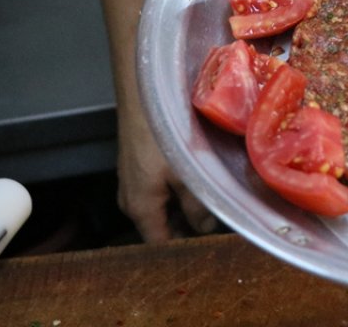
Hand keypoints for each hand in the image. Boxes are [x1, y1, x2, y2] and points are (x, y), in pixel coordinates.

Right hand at [116, 101, 217, 241]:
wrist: (141, 97)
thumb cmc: (161, 135)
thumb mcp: (186, 174)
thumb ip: (198, 205)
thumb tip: (206, 228)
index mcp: (140, 209)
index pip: (159, 245)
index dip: (183, 250)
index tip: (208, 247)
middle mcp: (130, 201)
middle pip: (159, 228)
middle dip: (186, 229)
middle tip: (217, 223)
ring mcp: (131, 184)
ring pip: (159, 209)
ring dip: (182, 209)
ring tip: (211, 204)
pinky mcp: (136, 168)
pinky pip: (156, 192)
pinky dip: (174, 193)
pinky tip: (194, 183)